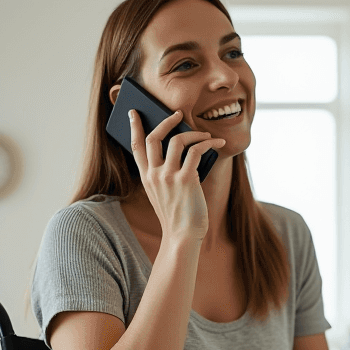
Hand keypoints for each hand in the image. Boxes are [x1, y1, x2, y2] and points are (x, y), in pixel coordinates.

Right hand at [129, 109, 224, 242]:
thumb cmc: (178, 217)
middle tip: (178, 113)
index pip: (135, 147)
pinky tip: (216, 144)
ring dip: (194, 133)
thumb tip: (181, 150)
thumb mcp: (163, 195)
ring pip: (177, 140)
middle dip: (166, 120)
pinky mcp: (186, 179)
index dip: (134, 127)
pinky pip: (196, 151)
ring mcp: (169, 176)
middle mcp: (155, 175)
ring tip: (205, 135)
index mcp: (147, 178)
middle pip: (154, 137)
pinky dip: (207, 144)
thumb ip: (165, 175)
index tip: (134, 113)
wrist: (183, 237)